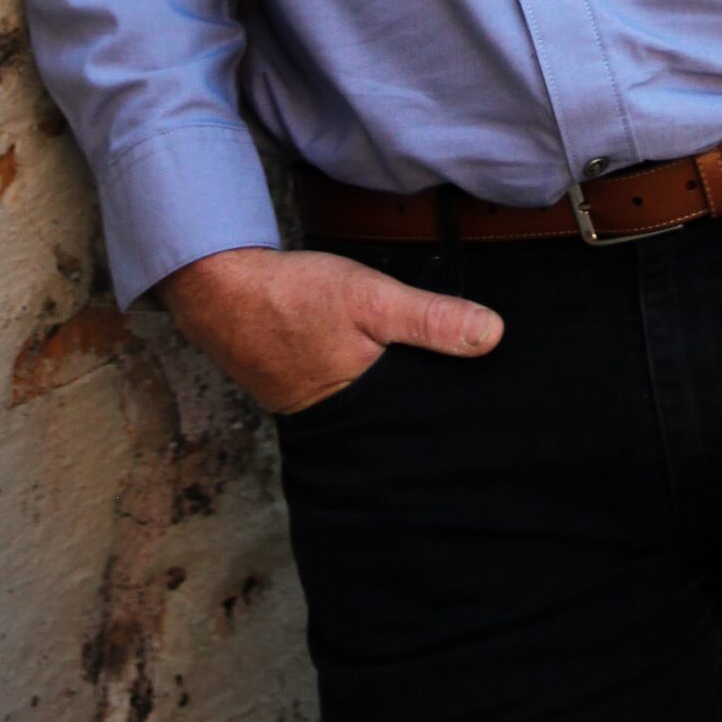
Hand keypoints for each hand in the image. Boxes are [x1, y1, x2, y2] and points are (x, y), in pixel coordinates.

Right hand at [159, 244, 502, 415]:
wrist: (221, 292)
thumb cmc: (294, 297)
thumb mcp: (370, 298)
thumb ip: (429, 318)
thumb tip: (494, 336)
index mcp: (368, 412)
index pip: (429, 429)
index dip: (461, 418)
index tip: (500, 409)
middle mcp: (350, 424)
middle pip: (408, 425)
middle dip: (438, 413)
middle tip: (485, 402)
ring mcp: (329, 412)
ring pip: (385, 412)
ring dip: (409, 398)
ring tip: (450, 385)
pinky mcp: (314, 392)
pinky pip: (360, 398)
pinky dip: (379, 386)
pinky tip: (394, 368)